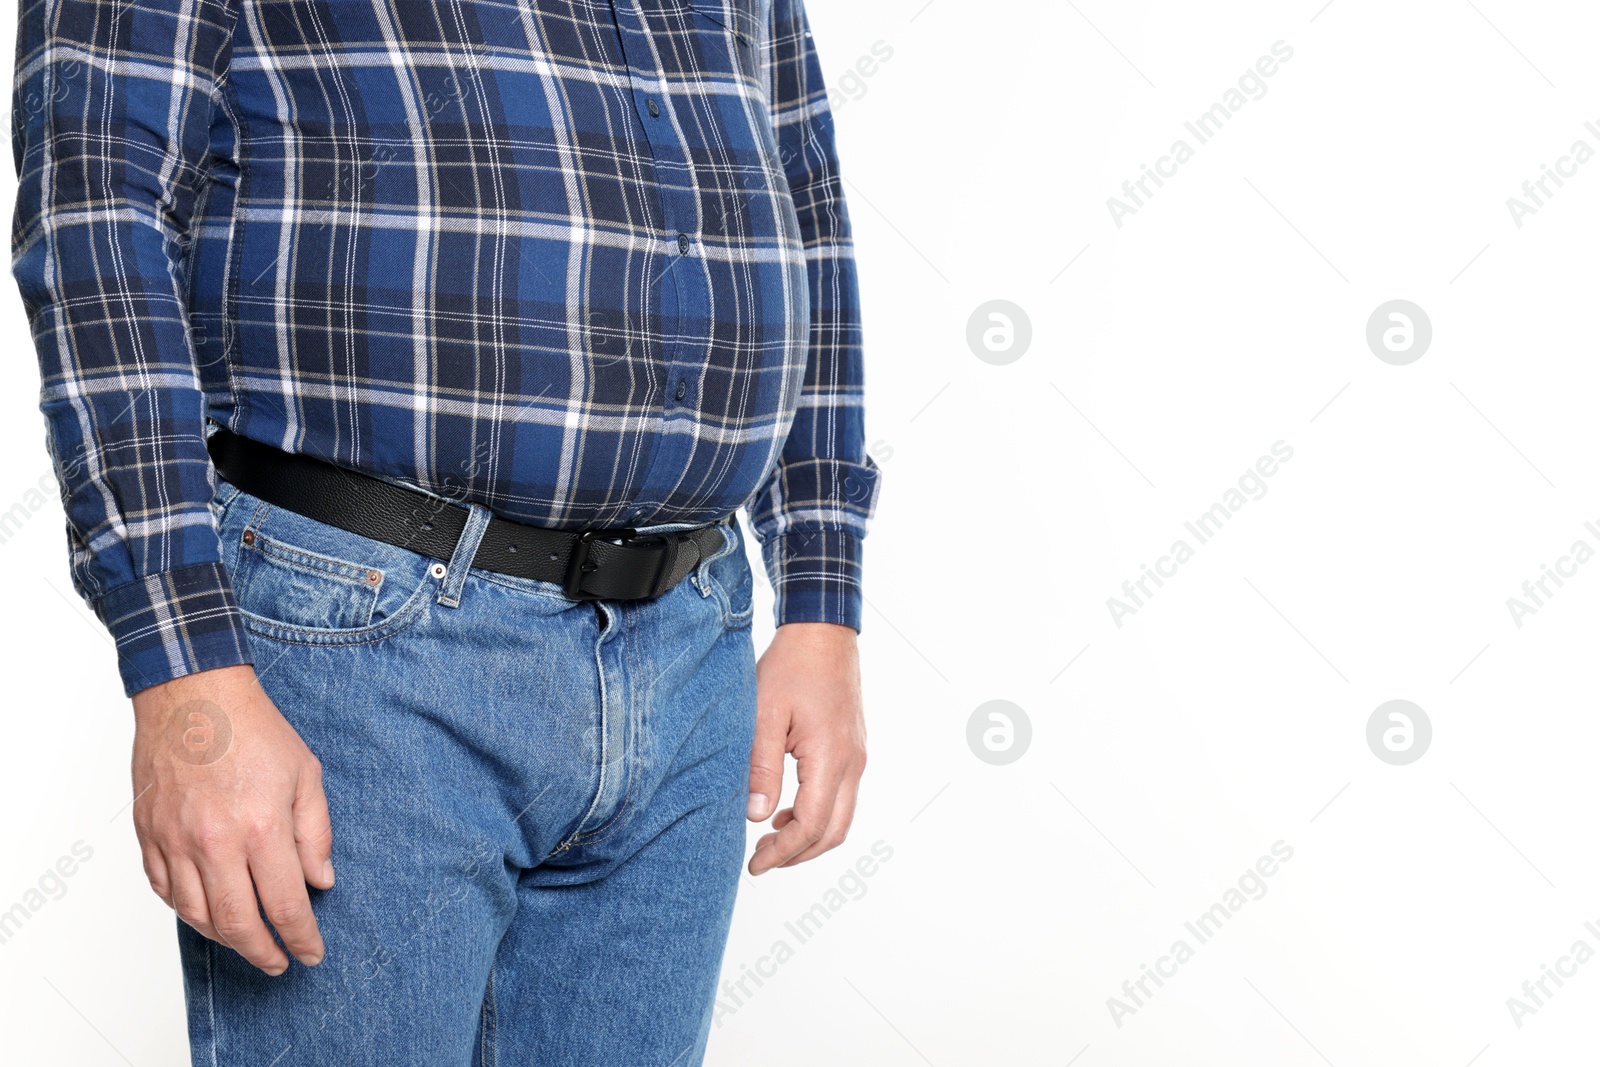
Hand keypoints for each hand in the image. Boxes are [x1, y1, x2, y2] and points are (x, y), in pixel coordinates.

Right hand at [130, 664, 333, 973]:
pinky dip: (189, 910)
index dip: (301, 938)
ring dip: (225, 939)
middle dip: (263, 952)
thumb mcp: (306, 775)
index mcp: (261, 827)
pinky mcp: (149, 835)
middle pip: (237, 924)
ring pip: (196, 916)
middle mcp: (214, 842)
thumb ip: (316, 834)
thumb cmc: (252, 729)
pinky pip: (165, 891)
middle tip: (280, 962)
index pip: (285, 905)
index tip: (311, 952)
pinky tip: (209, 911)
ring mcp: (175, 841)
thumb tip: (320, 882)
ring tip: (248, 941)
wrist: (193, 696)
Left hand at [746, 622, 866, 874]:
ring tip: (769, 836)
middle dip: (797, 854)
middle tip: (761, 858)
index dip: (783, 854)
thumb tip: (757, 816)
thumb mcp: (764, 715)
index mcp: (831, 757)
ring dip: (807, 835)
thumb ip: (761, 768)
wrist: (823, 632)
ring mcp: (857, 756)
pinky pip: (841, 795)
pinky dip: (816, 813)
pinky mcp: (853, 748)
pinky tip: (786, 808)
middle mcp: (852, 762)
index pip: (811, 826)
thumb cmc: (793, 665)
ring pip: (840, 817)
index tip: (755, 865)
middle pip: (833, 832)